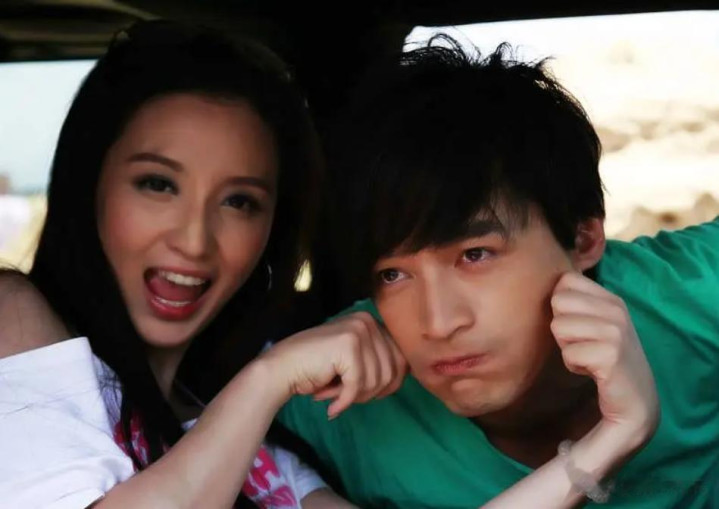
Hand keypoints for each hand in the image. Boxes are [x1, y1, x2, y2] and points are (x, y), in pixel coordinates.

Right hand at [260, 312, 407, 418]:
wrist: (281, 368)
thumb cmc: (317, 369)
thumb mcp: (356, 361)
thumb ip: (379, 361)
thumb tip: (407, 374)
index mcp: (372, 322)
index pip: (401, 359)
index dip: (388, 385)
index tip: (366, 394)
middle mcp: (367, 321)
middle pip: (392, 372)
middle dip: (371, 392)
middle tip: (348, 396)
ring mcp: (358, 331)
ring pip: (377, 381)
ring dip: (356, 396)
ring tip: (335, 394)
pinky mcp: (347, 345)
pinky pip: (358, 385)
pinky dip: (345, 401)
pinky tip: (332, 406)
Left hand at [550, 272, 658, 449]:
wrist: (636, 402)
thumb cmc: (605, 360)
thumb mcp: (595, 323)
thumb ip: (576, 301)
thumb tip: (545, 278)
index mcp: (611, 298)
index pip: (565, 280)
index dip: (562, 306)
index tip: (580, 326)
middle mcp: (616, 309)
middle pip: (557, 301)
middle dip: (561, 326)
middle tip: (583, 345)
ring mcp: (616, 331)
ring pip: (559, 326)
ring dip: (567, 347)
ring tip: (589, 357)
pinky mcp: (611, 354)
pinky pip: (569, 353)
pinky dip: (574, 366)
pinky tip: (594, 372)